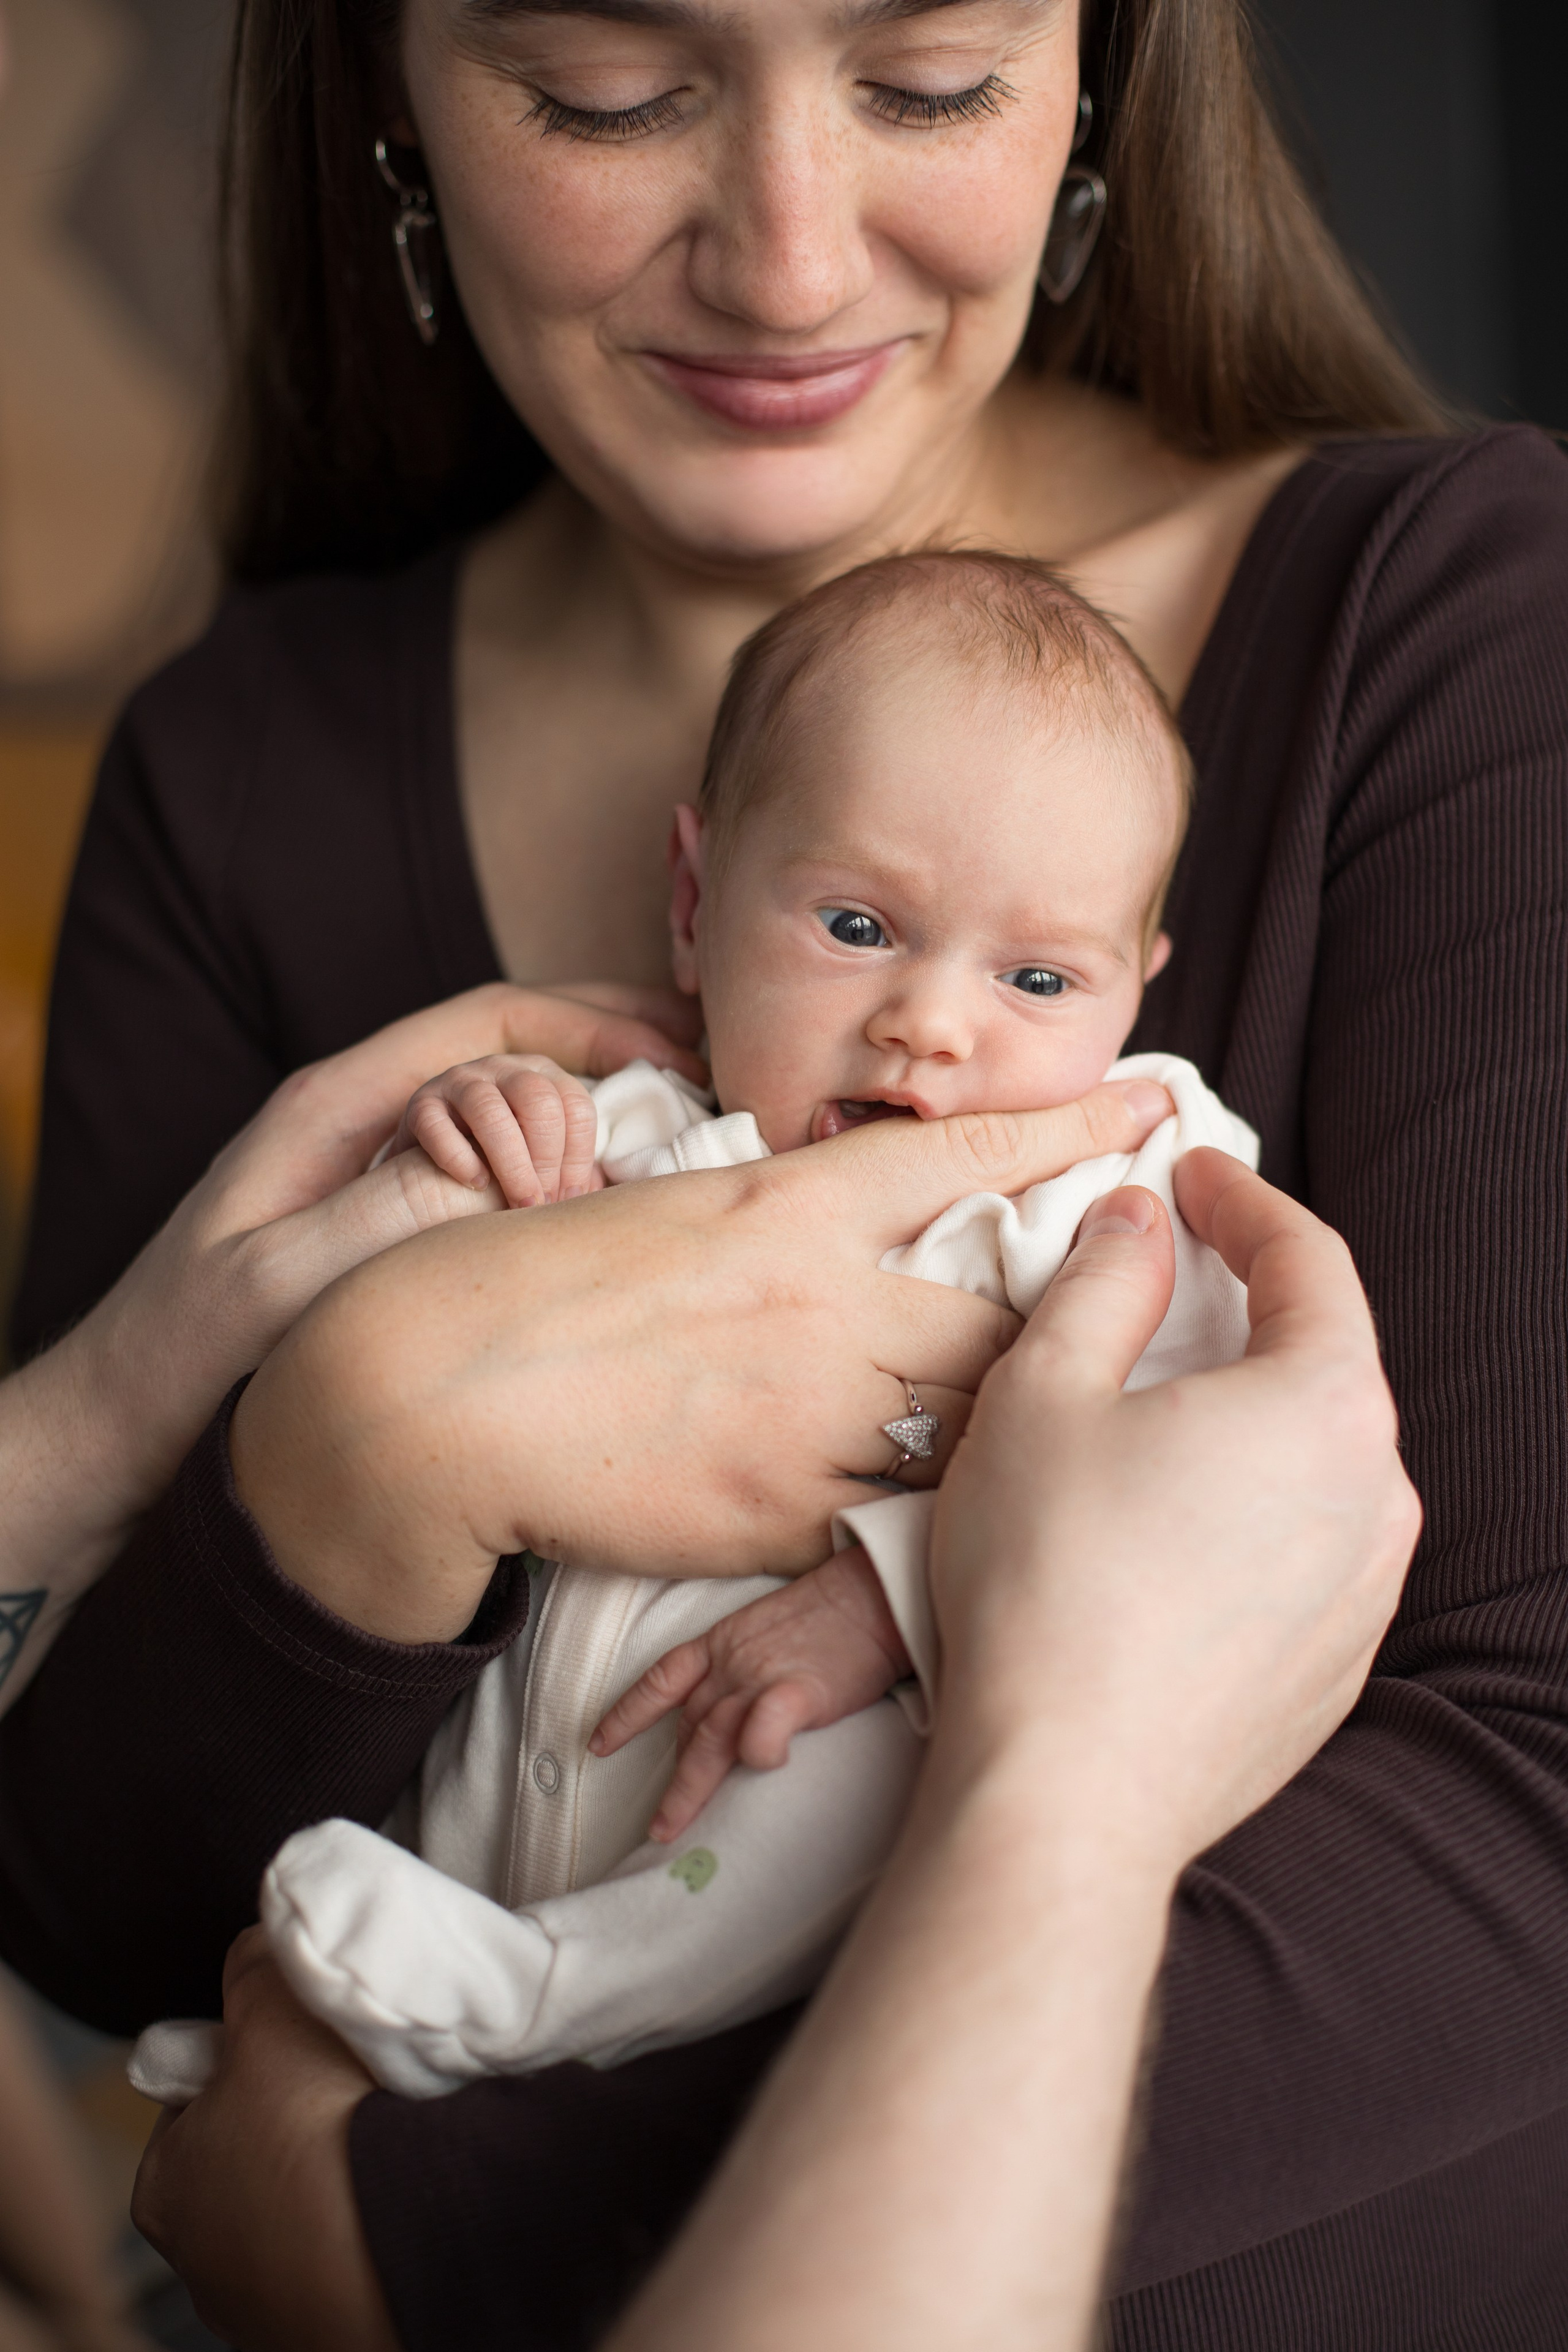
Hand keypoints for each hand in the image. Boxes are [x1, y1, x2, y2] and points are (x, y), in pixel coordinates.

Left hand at [1, 984, 698, 1606]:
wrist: (120, 1417)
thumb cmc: (179, 1348)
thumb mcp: (275, 1282)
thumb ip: (382, 1217)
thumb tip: (506, 1169)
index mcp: (335, 1103)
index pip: (484, 1019)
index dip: (587, 1018)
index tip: (671, 1041)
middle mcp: (364, 1117)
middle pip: (511, 1046)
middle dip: (610, 1046)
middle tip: (705, 1071)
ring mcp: (379, 1166)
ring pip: (510, 1108)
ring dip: (592, 1113)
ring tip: (679, 1136)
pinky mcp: (389, 1217)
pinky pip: (495, 1172)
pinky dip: (563, 1172)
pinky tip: (613, 1205)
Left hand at [131, 1930, 394, 2351]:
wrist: (407, 2247)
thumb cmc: (320, 2136)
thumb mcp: (274, 2010)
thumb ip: (255, 1966)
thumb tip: (257, 1939)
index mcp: (165, 2189)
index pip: (196, 2102)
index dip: (250, 2058)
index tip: (300, 2043)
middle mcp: (203, 2263)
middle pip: (254, 2155)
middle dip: (301, 2118)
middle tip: (354, 2081)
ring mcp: (272, 2307)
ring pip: (308, 2208)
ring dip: (344, 2173)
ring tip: (396, 2132)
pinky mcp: (337, 2326)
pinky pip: (354, 2248)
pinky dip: (376, 2217)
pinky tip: (409, 2185)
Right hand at [231, 1078, 1173, 1641]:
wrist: (426, 1401)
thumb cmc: (527, 1286)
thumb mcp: (664, 1210)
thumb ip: (776, 1226)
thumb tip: (842, 1235)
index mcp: (788, 1209)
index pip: (962, 1153)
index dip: (1071, 1130)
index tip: (1153, 1110)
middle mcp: (823, 1310)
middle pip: (1003, 1323)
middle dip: (1061, 1330)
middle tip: (1101, 1331)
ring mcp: (807, 1424)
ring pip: (963, 1434)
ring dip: (994, 1436)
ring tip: (1034, 1450)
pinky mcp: (777, 1521)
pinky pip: (882, 1519)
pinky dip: (902, 1513)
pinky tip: (917, 1523)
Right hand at [392, 1053, 607, 1206]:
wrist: (429, 1168)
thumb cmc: (502, 1167)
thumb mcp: (543, 1156)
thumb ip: (573, 1167)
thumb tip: (609, 1193)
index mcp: (543, 1075)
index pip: (576, 1105)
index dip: (580, 1156)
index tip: (572, 1200)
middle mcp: (503, 1068)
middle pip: (538, 1101)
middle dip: (547, 1159)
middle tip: (544, 1205)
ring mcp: (459, 1080)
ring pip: (490, 1111)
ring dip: (510, 1164)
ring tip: (519, 1205)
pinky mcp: (420, 1103)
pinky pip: (438, 1125)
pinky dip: (459, 1157)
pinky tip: (474, 1184)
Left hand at [591, 1546, 911, 1841]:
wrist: (875, 1588)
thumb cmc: (837, 1609)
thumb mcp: (772, 1627)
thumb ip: (750, 1665)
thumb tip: (742, 1709)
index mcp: (722, 1642)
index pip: (662, 1679)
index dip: (627, 1714)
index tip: (599, 1743)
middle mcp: (732, 1663)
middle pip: (687, 1726)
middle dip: (670, 1778)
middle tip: (658, 1825)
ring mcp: (761, 1677)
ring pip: (711, 1740)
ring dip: (689, 1788)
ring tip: (673, 1827)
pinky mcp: (799, 1692)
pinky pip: (763, 1731)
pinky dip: (756, 1753)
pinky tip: (760, 1770)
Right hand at [929, 1151, 1422, 1875]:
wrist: (1067, 1796)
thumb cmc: (1048, 1583)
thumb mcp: (1045, 1393)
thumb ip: (1107, 1282)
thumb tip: (1140, 1223)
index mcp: (1327, 1406)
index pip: (1310, 1259)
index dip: (1246, 1199)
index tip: (1193, 1174)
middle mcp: (1381, 1497)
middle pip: (1326, 1360)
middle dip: (1251, 1306)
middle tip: (1175, 1274)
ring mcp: (1369, 1596)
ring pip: (1319, 1464)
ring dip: (1251, 1417)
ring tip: (1161, 1411)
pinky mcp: (1335, 1672)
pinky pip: (1307, 1554)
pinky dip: (1252, 1512)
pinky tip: (1170, 1531)